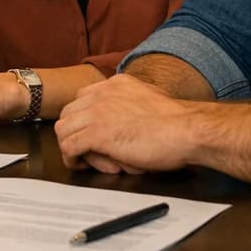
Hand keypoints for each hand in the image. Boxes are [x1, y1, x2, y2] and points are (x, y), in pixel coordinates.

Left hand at [54, 74, 196, 173]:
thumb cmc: (177, 124)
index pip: (82, 99)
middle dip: (76, 134)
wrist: (188, 130)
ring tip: (89, 160)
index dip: (84, 120)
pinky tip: (86, 165)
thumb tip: (123, 124)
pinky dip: (74, 159)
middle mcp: (103, 94)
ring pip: (63, 129)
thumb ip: (130, 105)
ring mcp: (98, 112)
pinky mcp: (98, 134)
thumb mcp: (148, 100)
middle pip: (68, 114)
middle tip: (90, 152)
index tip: (93, 136)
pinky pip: (69, 147)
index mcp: (116, 84)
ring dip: (73, 147)